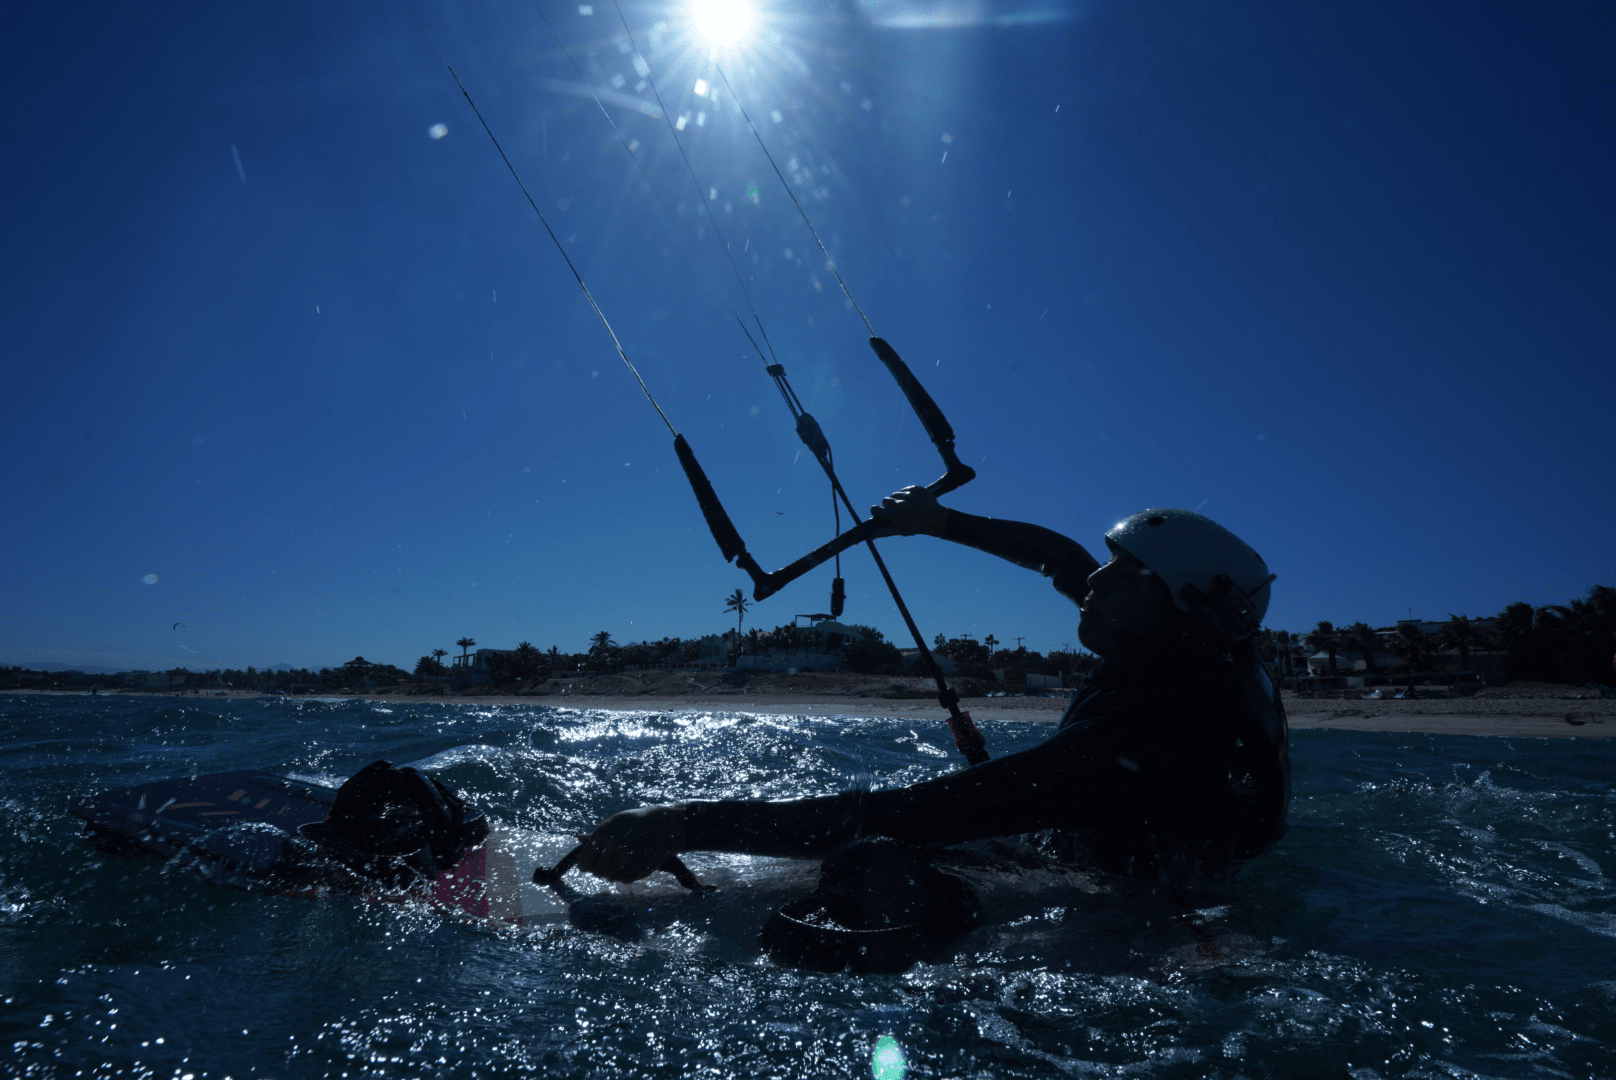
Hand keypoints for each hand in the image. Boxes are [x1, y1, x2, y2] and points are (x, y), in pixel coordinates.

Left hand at [572, 804, 686, 882]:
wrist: (666, 826)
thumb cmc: (637, 822)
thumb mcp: (615, 823)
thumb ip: (597, 835)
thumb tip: (579, 838)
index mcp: (603, 833)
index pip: (584, 861)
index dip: (585, 865)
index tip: (588, 866)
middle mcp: (613, 845)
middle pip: (597, 872)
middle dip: (600, 870)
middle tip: (608, 862)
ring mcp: (626, 858)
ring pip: (610, 877)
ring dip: (614, 872)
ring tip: (622, 860)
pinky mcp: (639, 868)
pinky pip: (624, 880)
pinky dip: (625, 875)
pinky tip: (632, 863)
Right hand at [869, 485, 947, 536]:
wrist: (935, 518)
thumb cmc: (916, 526)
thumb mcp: (900, 530)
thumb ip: (884, 531)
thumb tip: (870, 535)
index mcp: (895, 516)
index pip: (875, 509)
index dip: (877, 511)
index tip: (880, 513)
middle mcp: (900, 504)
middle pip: (885, 500)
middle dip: (888, 505)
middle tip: (897, 511)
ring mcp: (908, 495)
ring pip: (894, 494)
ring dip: (898, 499)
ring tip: (907, 506)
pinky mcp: (914, 488)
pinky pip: (904, 490)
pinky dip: (906, 494)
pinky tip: (913, 501)